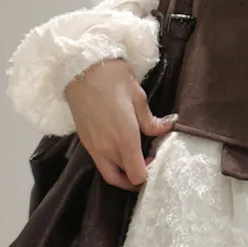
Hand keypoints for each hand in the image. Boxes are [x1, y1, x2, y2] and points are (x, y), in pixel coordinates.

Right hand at [64, 58, 175, 191]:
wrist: (81, 67)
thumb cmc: (113, 79)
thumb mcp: (139, 98)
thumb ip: (151, 121)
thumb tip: (166, 128)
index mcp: (125, 139)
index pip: (137, 175)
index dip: (149, 175)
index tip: (155, 161)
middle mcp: (107, 148)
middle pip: (122, 179)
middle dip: (136, 177)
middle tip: (147, 163)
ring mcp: (93, 147)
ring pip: (108, 173)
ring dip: (123, 173)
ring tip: (134, 158)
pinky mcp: (84, 141)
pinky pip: (99, 162)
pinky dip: (111, 163)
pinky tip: (120, 148)